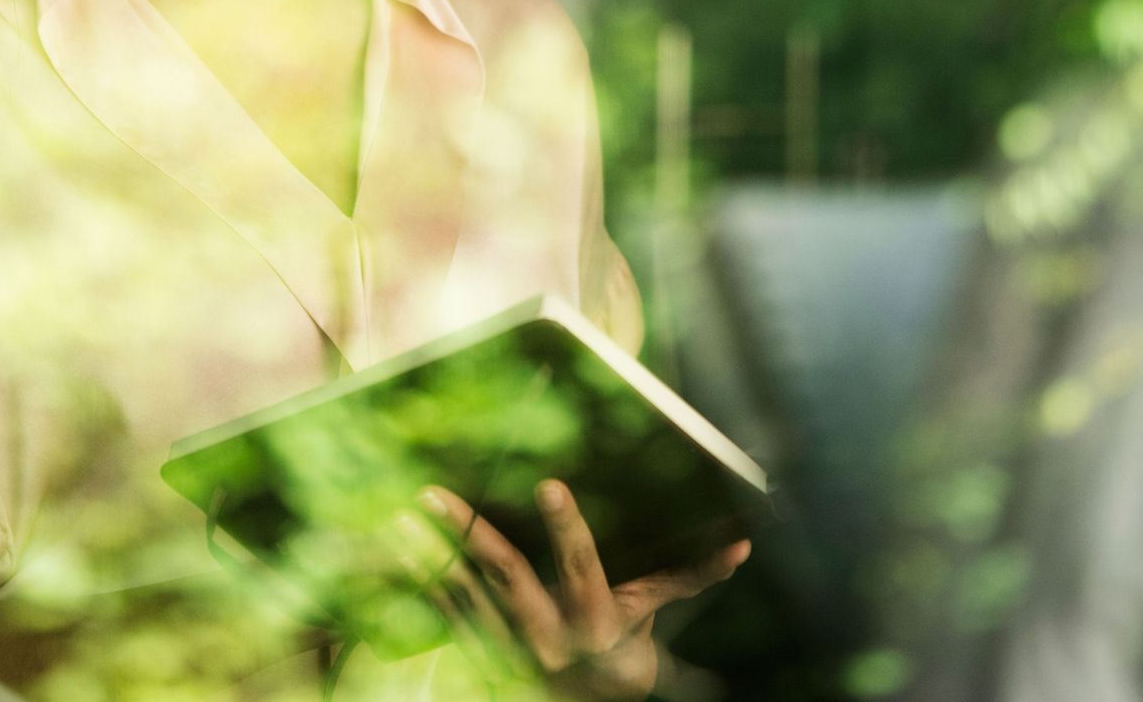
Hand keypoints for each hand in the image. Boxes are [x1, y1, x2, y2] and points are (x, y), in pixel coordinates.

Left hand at [410, 481, 748, 700]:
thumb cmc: (623, 656)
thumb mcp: (653, 620)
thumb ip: (688, 580)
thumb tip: (742, 549)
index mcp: (594, 622)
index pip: (582, 568)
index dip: (568, 529)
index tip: (550, 486)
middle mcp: (548, 637)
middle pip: (506, 579)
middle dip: (471, 536)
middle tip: (435, 495)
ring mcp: (509, 648)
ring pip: (464, 595)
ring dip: (431, 554)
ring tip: (403, 514)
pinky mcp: (482, 653)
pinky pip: (446, 615)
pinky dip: (422, 581)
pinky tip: (399, 546)